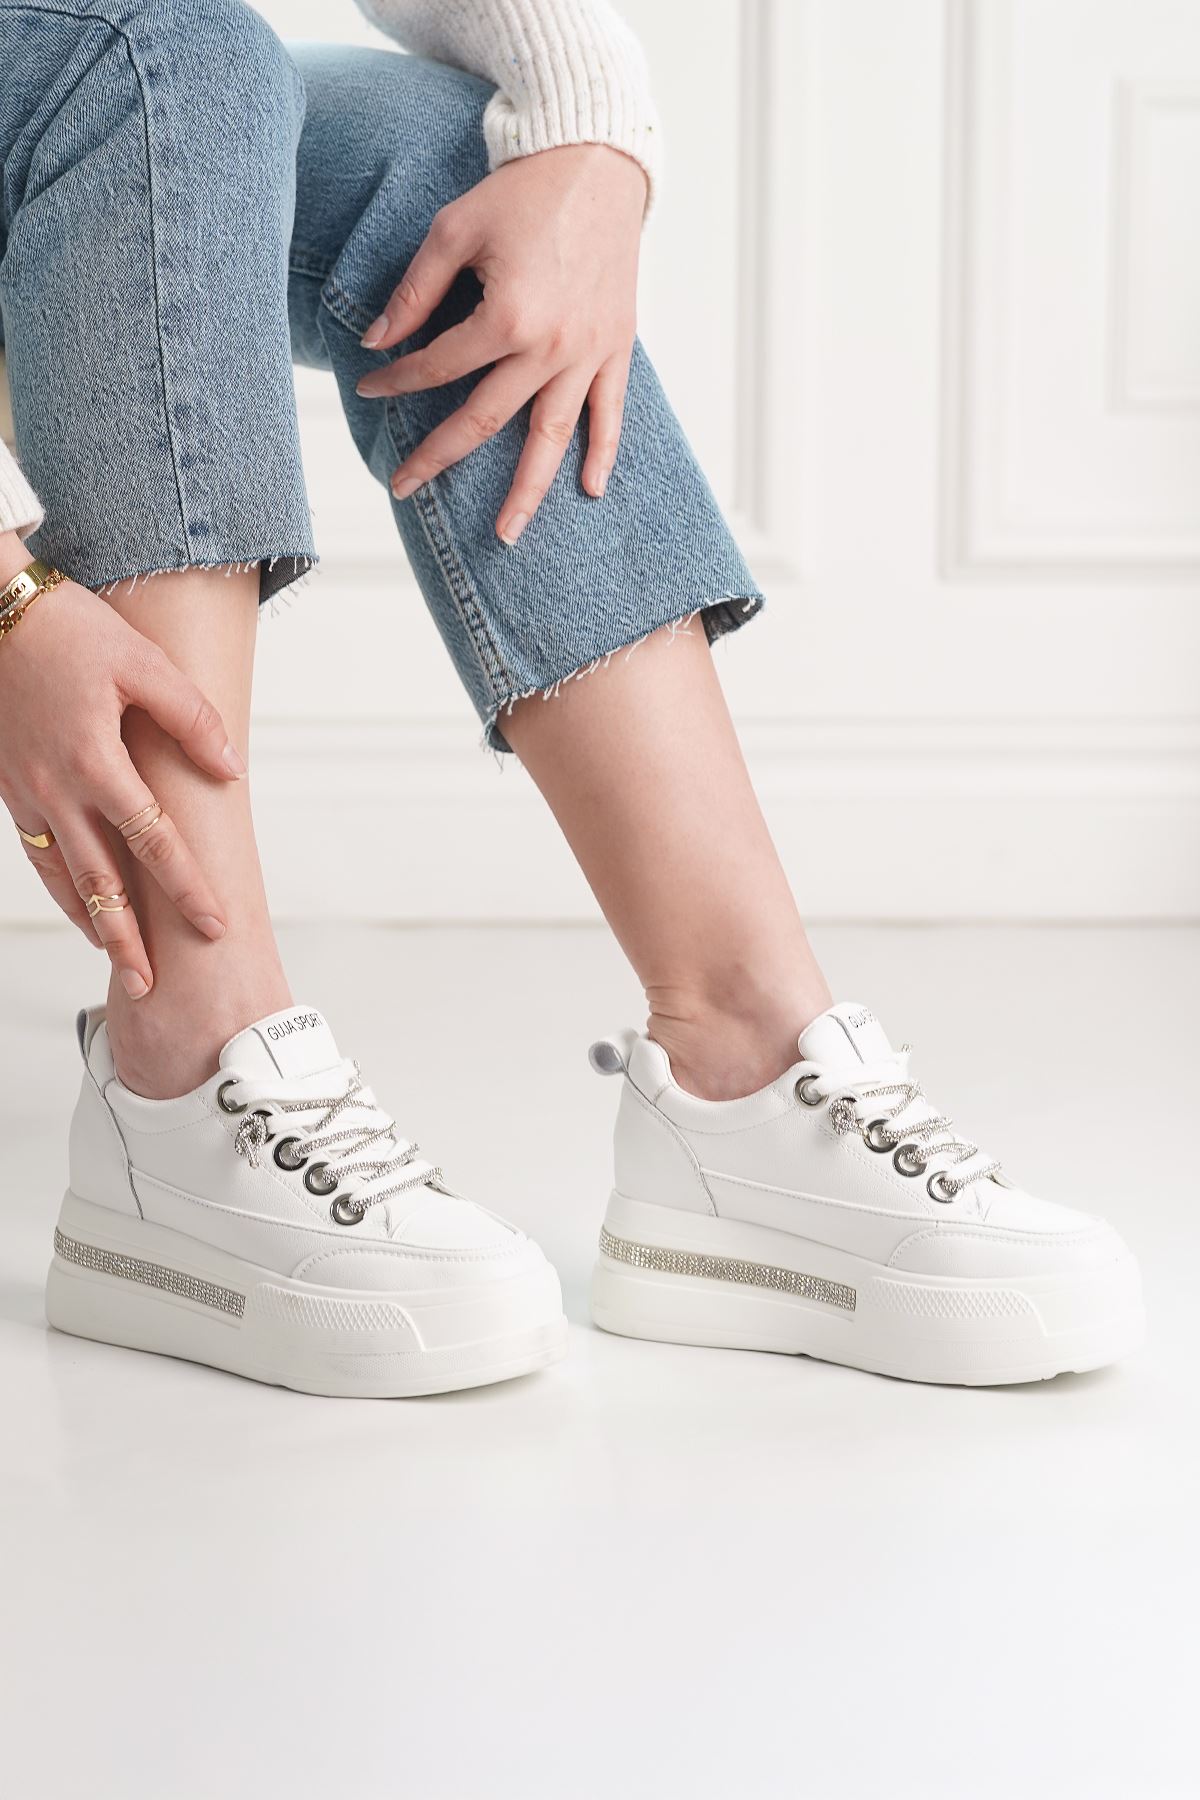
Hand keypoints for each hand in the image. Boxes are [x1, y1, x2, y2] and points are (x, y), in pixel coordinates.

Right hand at [0, 537, 244, 997]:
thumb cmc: (69, 628)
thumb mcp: (142, 661)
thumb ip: (190, 718)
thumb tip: (230, 769)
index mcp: (95, 761)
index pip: (154, 842)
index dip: (186, 888)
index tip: (214, 924)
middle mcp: (57, 789)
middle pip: (102, 882)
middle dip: (130, 938)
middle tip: (154, 986)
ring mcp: (26, 794)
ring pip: (64, 877)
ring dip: (93, 925)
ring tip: (120, 966)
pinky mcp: (8, 788)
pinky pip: (38, 855)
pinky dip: (61, 891)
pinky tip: (80, 911)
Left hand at [356, 143, 646, 542]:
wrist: (597, 164)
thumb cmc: (523, 192)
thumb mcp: (453, 229)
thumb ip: (414, 291)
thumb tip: (378, 341)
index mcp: (505, 317)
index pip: (437, 367)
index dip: (396, 380)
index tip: (370, 389)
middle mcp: (548, 348)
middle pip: (483, 421)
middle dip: (437, 458)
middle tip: (402, 487)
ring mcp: (587, 354)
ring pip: (550, 438)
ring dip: (526, 491)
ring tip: (505, 533)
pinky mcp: (616, 348)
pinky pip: (609, 413)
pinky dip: (601, 453)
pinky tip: (588, 489)